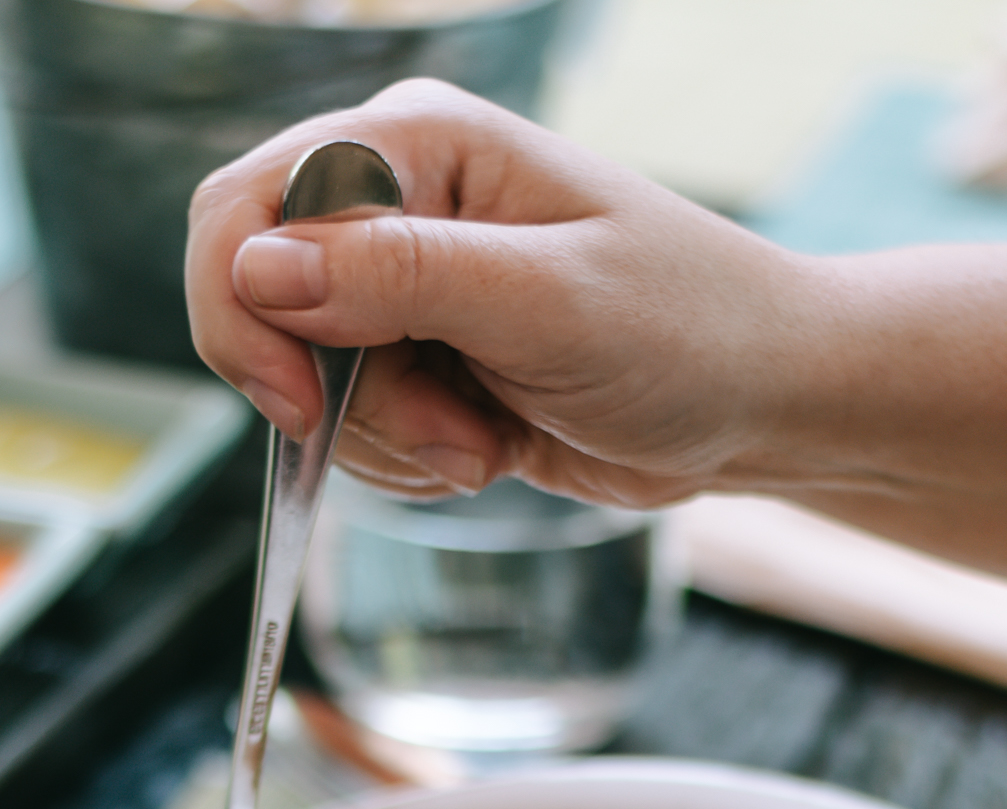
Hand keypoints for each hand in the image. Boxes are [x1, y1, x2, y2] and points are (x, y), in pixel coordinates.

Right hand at [186, 81, 1006, 628]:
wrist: (762, 402)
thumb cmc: (685, 331)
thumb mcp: (543, 305)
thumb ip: (399, 280)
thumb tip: (257, 268)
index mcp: (417, 145)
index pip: (246, 209)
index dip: (245, 315)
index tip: (302, 408)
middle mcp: (398, 206)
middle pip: (264, 311)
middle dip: (340, 403)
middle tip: (446, 440)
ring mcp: (408, 290)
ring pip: (312, 389)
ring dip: (389, 446)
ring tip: (488, 444)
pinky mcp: (425, 365)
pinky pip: (357, 432)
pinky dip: (409, 465)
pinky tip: (490, 452)